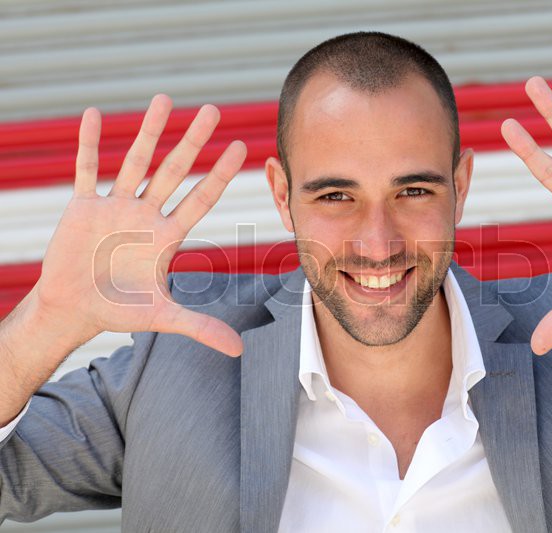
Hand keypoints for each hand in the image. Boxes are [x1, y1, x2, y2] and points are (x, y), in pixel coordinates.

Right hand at [32, 95, 246, 356]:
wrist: (74, 309)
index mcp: (167, 236)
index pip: (201, 199)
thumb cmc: (119, 310)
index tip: (242, 147)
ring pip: (136, 161)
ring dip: (149, 132)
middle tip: (214, 110)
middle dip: (193, 142)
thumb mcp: (162, 318)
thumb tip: (240, 351)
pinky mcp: (83, 207)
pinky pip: (88, 169)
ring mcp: (115, 207)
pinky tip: (96, 115)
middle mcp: (146, 214)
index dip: (220, 175)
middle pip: (174, 171)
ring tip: (165, 99)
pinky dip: (90, 145)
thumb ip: (200, 328)